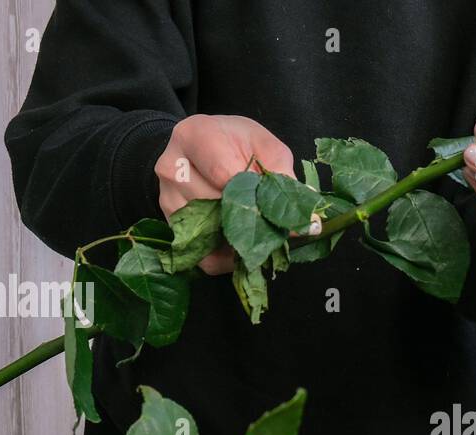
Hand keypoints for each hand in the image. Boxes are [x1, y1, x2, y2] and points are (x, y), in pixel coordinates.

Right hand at [155, 114, 294, 274]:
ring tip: (260, 228)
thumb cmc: (235, 143)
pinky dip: (231, 257)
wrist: (200, 149)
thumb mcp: (264, 145)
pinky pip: (206, 257)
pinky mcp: (173, 228)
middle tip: (275, 222)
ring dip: (243, 238)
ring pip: (214, 234)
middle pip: (219, 207)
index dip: (259, 198)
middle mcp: (172, 167)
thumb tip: (307, 222)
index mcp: (194, 136)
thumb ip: (283, 175)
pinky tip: (243, 243)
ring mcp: (167, 199)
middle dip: (253, 219)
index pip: (225, 174)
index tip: (287, 216)